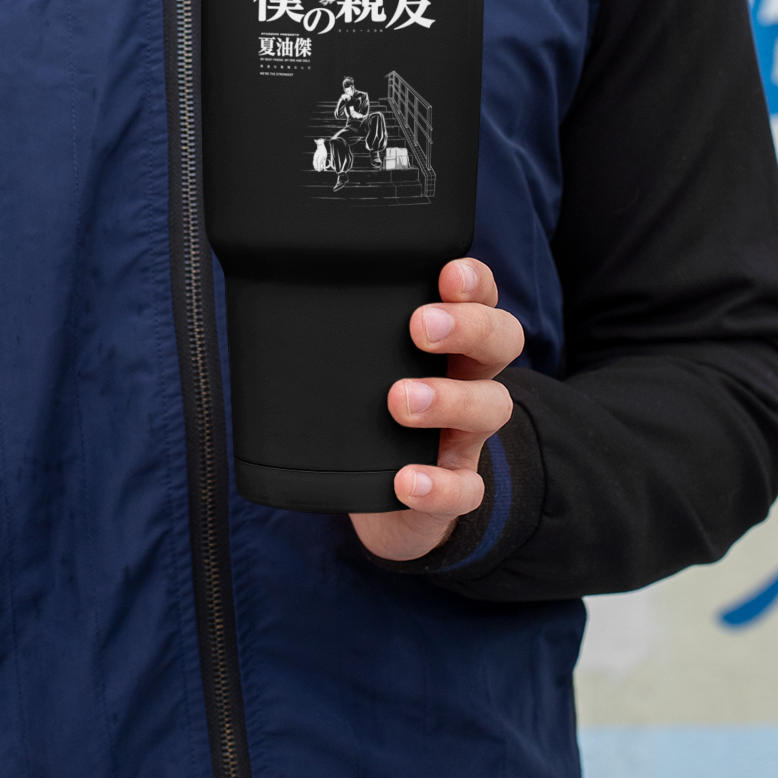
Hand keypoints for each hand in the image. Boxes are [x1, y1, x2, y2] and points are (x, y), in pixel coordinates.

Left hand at [351, 258, 520, 564]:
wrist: (388, 503)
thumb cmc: (371, 415)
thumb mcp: (366, 365)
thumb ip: (347, 332)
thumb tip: (276, 294)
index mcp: (451, 342)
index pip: (480, 297)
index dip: (474, 282)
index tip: (446, 274)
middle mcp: (469, 380)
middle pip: (502, 340)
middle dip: (468, 327)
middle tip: (419, 328)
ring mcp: (468, 437)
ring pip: (492, 407)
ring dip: (449, 400)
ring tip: (401, 400)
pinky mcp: (457, 491)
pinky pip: (466, 489)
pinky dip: (438, 486)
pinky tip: (406, 480)